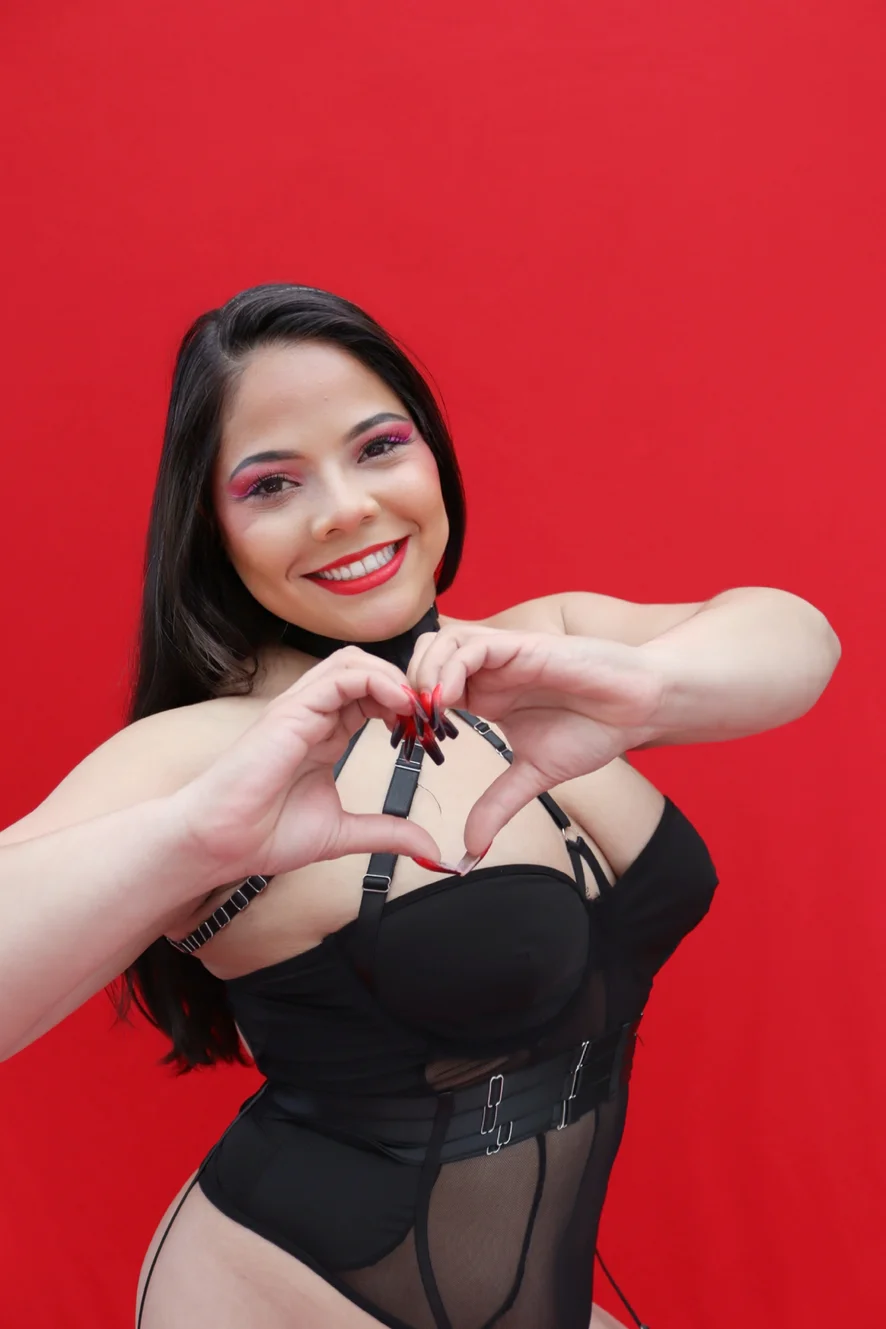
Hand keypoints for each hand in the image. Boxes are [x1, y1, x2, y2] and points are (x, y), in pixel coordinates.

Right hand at [172, 648, 441, 884]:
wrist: (220, 843)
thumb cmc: (264, 834)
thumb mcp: (343, 833)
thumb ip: (385, 832)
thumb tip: (428, 846)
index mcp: (326, 734)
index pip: (372, 695)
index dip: (407, 705)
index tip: (431, 733)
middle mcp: (314, 714)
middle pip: (366, 668)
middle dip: (405, 684)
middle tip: (430, 715)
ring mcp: (300, 708)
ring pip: (354, 662)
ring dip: (393, 677)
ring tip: (417, 708)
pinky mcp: (291, 711)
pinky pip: (340, 677)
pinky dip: (376, 682)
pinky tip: (399, 706)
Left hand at [407, 624, 663, 854]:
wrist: (638, 708)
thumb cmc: (594, 730)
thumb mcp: (533, 776)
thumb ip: (498, 805)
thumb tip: (471, 849)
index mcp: (484, 694)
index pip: (426, 688)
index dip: (407, 710)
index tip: (407, 744)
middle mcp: (487, 671)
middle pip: (421, 658)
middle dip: (405, 687)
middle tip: (409, 725)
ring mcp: (502, 654)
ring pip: (438, 643)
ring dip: (423, 675)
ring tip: (427, 712)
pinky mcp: (521, 644)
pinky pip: (471, 644)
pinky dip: (451, 666)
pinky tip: (450, 699)